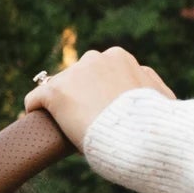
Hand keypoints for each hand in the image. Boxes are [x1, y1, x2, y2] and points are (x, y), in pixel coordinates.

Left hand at [25, 47, 175, 146]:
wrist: (138, 134)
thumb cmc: (153, 124)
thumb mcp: (160, 99)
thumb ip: (151, 90)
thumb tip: (159, 94)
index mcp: (119, 58)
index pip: (98, 72)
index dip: (96, 95)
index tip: (98, 115)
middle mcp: (95, 59)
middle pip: (77, 78)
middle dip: (78, 97)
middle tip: (82, 124)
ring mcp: (74, 74)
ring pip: (57, 88)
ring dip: (58, 106)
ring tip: (60, 128)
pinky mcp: (56, 92)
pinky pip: (35, 99)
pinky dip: (33, 110)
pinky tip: (33, 123)